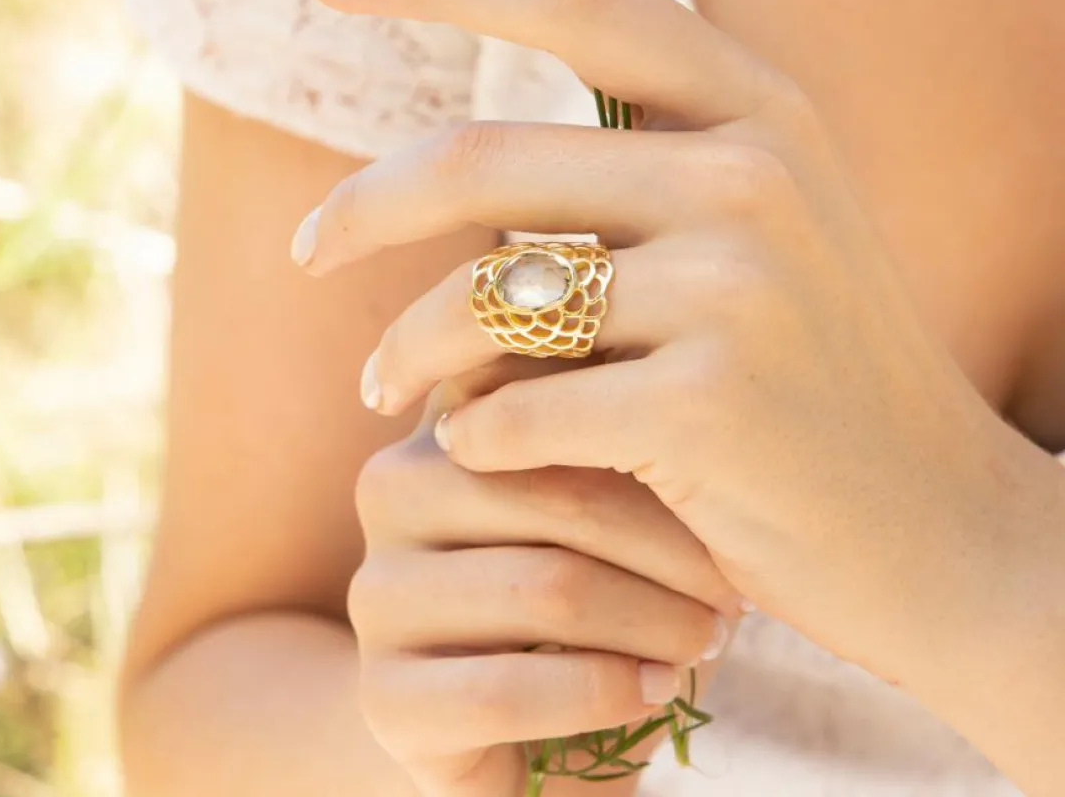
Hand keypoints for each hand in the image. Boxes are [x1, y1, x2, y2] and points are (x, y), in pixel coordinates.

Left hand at [298, 0, 1055, 700]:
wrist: (932, 528)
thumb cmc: (805, 379)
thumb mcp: (749, 236)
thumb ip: (629, 173)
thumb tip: (432, 168)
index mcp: (756, 108)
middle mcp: (749, 175)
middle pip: (481, 160)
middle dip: (361, 209)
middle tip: (302, 251)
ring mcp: (738, 286)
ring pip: (482, 297)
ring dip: (405, 349)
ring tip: (382, 392)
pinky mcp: (711, 403)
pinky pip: (514, 410)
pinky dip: (473, 438)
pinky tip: (484, 458)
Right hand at [348, 394, 741, 796]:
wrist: (527, 731)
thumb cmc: (590, 597)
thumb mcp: (608, 507)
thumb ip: (614, 436)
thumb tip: (684, 379)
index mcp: (447, 423)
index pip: (548, 397)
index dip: (647, 441)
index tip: (721, 480)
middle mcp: (392, 490)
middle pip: (557, 494)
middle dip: (667, 544)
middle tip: (733, 584)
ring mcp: (376, 591)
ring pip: (543, 588)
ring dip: (652, 620)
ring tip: (707, 637)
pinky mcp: (380, 693)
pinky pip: (507, 689)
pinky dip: (604, 692)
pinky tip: (654, 692)